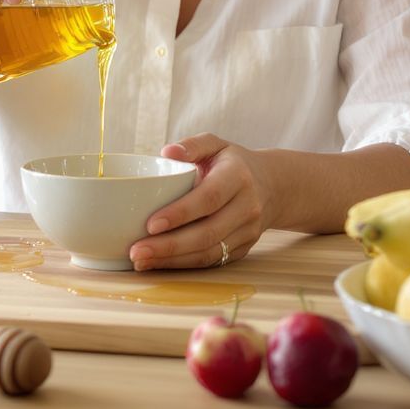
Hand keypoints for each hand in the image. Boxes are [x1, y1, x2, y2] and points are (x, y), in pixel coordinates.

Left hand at [128, 134, 274, 270]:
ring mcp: (248, 232)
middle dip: (169, 245)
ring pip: (209, 252)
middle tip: (137, 250)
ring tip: (141, 261)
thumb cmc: (233, 163)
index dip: (180, 213)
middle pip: (207, 232)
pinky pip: (212, 260)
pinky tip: (159, 263)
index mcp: (238, 177)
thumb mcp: (216, 144)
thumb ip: (192, 145)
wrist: (272, 186)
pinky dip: (184, 265)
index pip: (209, 198)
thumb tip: (166, 152)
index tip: (151, 223)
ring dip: (173, 260)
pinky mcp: (243, 249)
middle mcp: (247, 207)